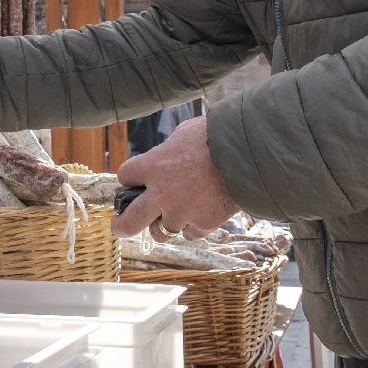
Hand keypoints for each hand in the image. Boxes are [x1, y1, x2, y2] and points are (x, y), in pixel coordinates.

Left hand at [113, 116, 238, 239]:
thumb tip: (168, 154)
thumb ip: (169, 150)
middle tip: (121, 226)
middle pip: (129, 221)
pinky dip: (193, 225)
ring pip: (162, 232)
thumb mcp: (184, 134)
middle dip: (122, 226)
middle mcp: (161, 194)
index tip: (135, 181)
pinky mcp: (202, 225)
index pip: (125, 176)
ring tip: (174, 217)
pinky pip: (190, 233)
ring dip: (165, 225)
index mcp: (152, 165)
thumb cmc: (215, 137)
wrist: (246, 156)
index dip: (130, 179)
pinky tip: (202, 212)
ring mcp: (180, 213)